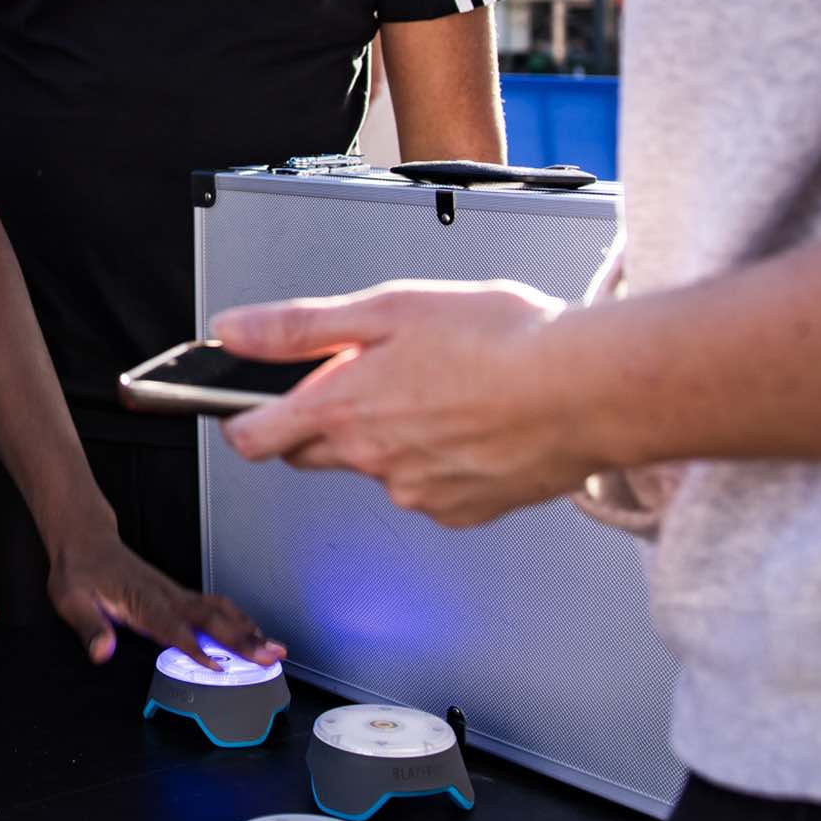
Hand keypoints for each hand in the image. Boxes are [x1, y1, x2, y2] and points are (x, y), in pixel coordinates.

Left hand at [43, 530, 281, 669]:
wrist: (84, 541)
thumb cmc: (78, 572)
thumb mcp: (71, 601)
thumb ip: (90, 629)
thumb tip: (101, 652)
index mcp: (142, 601)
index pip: (173, 628)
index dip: (195, 649)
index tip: (218, 667)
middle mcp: (165, 596)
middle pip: (210, 619)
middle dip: (243, 639)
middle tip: (271, 656)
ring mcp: (174, 593)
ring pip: (218, 610)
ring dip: (248, 629)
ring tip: (274, 649)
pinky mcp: (176, 594)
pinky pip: (213, 606)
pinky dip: (237, 620)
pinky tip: (252, 632)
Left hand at [215, 280, 594, 527]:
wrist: (588, 389)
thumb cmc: (500, 339)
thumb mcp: (386, 308)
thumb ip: (300, 326)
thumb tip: (232, 332)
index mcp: (343, 410)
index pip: (252, 438)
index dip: (241, 419)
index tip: (245, 405)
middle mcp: (372, 462)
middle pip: (312, 453)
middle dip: (323, 421)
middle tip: (370, 377)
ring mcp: (418, 493)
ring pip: (377, 468)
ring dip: (390, 437)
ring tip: (442, 389)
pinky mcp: (463, 512)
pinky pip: (429, 488)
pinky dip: (438, 460)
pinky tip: (473, 422)